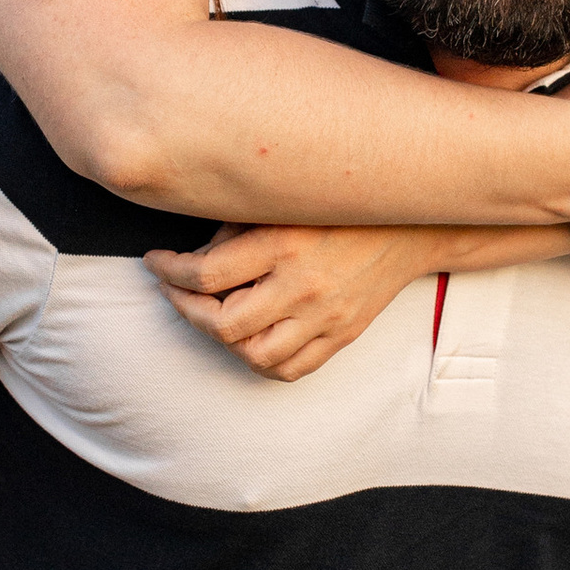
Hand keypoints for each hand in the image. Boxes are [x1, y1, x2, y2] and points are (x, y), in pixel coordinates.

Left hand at [145, 223, 441, 378]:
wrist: (413, 225)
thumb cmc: (343, 205)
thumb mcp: (286, 200)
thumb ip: (238, 225)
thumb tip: (193, 254)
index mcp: (284, 243)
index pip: (206, 273)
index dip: (168, 271)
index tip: (156, 263)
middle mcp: (304, 285)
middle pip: (222, 323)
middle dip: (186, 308)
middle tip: (176, 290)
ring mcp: (325, 316)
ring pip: (253, 355)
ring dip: (222, 340)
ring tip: (212, 314)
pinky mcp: (342, 335)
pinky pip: (291, 368)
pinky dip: (261, 361)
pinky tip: (249, 338)